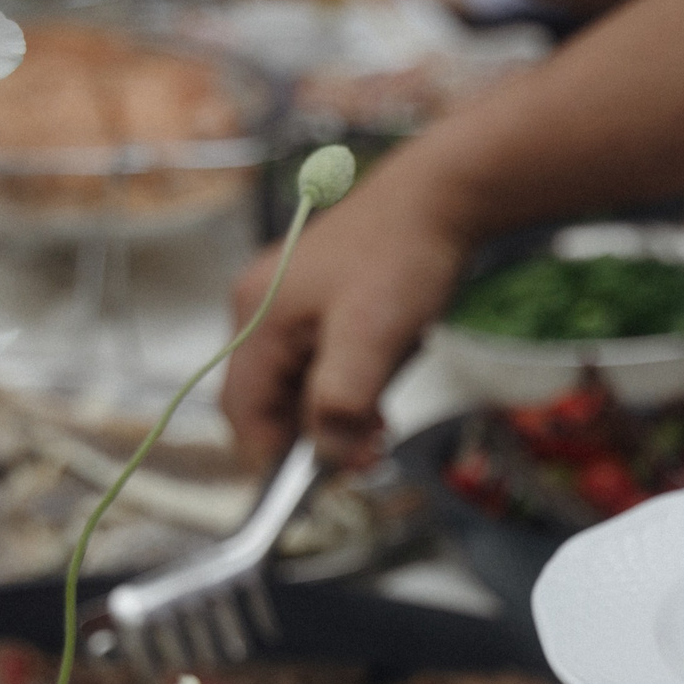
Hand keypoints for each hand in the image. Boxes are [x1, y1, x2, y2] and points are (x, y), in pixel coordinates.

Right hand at [217, 168, 471, 469]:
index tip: (315, 487)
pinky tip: (384, 380)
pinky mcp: (318, 299)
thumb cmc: (403, 259)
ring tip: (382, 422)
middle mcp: (259, 309)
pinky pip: (320, 360)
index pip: (242, 411)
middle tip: (368, 452)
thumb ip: (340, 402)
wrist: (442, 196)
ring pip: (298, 383)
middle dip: (314, 435)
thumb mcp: (371, 339)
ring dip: (336, 412)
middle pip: (269, 400)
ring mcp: (287, 301)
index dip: (272, 457)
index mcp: (256, 319)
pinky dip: (349, 384)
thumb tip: (326, 457)